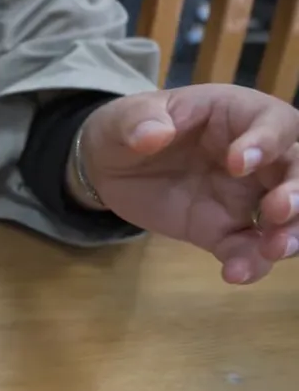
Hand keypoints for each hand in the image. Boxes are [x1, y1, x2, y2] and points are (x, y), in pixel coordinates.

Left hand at [80, 84, 298, 283]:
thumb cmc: (128, 129)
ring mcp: (244, 196)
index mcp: (238, 116)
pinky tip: (235, 274)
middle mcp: (256, 156)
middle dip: (297, 191)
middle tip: (279, 210)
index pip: (273, 122)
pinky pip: (247, 248)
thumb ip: (139, 121)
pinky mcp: (224, 230)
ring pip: (287, 215)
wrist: (111, 166)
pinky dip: (250, 263)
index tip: (239, 164)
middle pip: (297, 169)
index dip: (266, 142)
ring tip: (274, 250)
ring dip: (291, 232)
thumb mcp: (124, 118)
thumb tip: (153, 135)